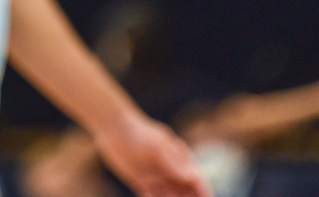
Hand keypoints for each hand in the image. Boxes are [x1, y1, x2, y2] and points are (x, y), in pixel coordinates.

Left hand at [94, 112, 211, 196]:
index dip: (203, 191)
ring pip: (170, 196)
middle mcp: (170, 169)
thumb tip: (192, 176)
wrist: (115, 127)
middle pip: (185, 190)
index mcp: (179, 158)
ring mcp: (157, 177)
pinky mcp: (142, 182)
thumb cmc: (140, 133)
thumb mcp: (157, 148)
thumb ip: (174, 163)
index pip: (196, 178)